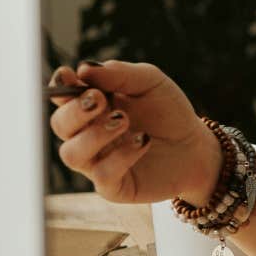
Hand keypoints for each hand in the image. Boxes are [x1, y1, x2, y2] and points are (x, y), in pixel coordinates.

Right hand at [47, 61, 218, 203]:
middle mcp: (87, 135)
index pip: (61, 96)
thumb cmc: (168, 112)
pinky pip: (102, 175)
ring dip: (94, 135)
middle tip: (101, 99)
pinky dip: (121, 156)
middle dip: (75, 111)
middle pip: (59, 125)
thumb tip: (84, 69)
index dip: (59, 86)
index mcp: (91, 106)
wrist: (196, 146)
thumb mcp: (150, 82)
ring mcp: (98, 162)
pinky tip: (143, 140)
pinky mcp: (114, 186)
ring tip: (124, 120)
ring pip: (72, 154)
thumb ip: (119, 73)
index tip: (69, 76)